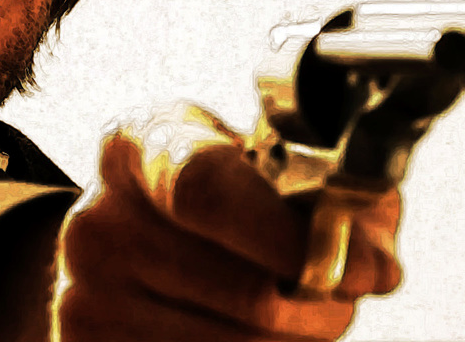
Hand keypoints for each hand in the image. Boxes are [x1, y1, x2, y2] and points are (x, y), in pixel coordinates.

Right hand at [57, 105, 401, 341]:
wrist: (137, 233)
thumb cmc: (222, 186)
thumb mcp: (267, 158)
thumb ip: (335, 194)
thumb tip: (377, 265)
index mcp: (139, 143)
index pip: (207, 192)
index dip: (293, 239)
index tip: (365, 269)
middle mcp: (98, 218)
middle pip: (245, 292)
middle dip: (322, 305)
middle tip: (345, 295)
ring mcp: (87, 293)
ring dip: (296, 340)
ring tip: (299, 311)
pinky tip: (255, 331)